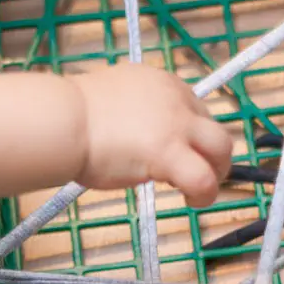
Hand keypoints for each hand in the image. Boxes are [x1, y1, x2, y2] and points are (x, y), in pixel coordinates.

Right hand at [68, 64, 231, 207]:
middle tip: (195, 174)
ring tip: (198, 192)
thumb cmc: (72, 114)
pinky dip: (205, 193)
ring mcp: (175, 124)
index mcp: (161, 82)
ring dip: (216, 172)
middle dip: (211, 155)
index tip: (177, 153)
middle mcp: (175, 98)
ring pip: (222, 148)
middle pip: (214, 127)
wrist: (62, 120)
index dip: (190, 136)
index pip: (194, 109)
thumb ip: (133, 111)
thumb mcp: (112, 98)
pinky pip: (204, 178)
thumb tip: (136, 135)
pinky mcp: (169, 152)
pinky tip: (191, 200)